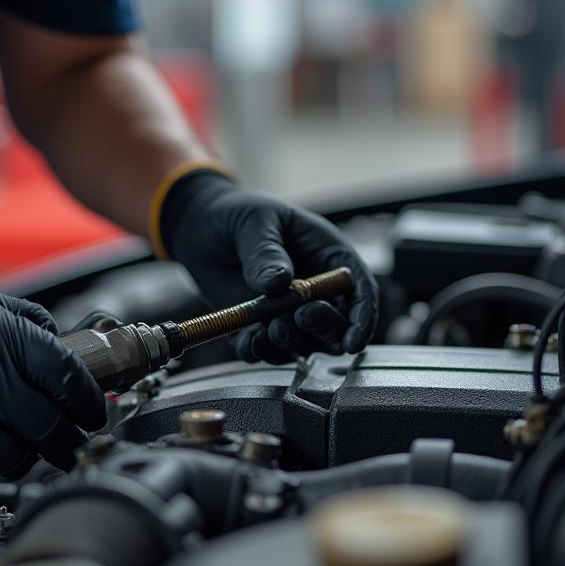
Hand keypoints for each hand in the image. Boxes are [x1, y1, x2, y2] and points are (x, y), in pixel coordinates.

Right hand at [0, 268, 105, 494]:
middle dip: (66, 441)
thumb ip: (29, 325)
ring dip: (22, 458)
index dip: (89, 402)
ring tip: (18, 448)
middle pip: (46, 425)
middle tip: (69, 445)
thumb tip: (73, 359)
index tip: (94, 416)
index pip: (66, 377)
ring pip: (12, 458)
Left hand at [159, 171, 378, 363]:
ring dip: (289, 345)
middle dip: (320, 330)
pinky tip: (246, 341)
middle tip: (295, 319)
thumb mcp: (256, 222)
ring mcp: (289, 312)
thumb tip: (279, 282)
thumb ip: (266, 251)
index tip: (353, 341)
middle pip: (336, 325)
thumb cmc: (240, 215)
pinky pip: (266, 350)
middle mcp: (315, 291)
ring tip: (264, 332)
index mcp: (329, 257)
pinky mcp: (260, 326)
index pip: (360, 291)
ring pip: (304, 344)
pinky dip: (258, 351)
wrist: (202, 227)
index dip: (362, 319)